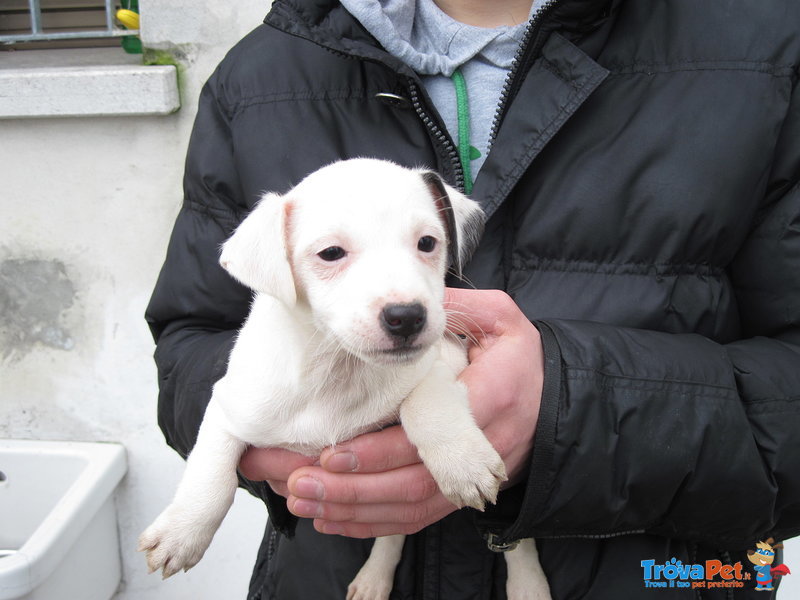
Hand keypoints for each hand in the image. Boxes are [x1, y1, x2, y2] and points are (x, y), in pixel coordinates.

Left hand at [281, 288, 544, 537]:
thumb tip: (404, 303)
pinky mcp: (460, 492)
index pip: (431, 432)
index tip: (333, 455)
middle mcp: (481, 447)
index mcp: (491, 396)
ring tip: (300, 500)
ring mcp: (471, 476)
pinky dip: (371, 523)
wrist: (554, 400)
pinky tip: (330, 518)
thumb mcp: (500, 318)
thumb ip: (457, 307)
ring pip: (410, 509)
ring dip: (352, 510)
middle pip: (412, 483)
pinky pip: (416, 518)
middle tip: (297, 483)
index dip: (381, 451)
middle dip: (351, 489)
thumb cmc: (519, 356)